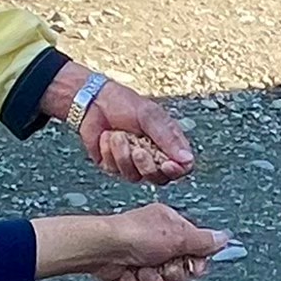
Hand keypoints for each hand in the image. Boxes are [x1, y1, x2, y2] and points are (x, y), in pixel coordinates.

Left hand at [34, 204, 229, 280]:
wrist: (102, 249)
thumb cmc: (136, 235)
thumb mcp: (178, 236)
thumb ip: (203, 241)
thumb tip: (225, 237)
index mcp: (171, 226)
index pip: (196, 250)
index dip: (195, 263)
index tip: (191, 265)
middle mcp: (158, 241)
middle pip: (180, 271)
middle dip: (172, 274)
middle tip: (164, 267)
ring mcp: (142, 257)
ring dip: (152, 280)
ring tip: (142, 270)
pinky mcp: (128, 272)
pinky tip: (128, 274)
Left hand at [42, 63, 193, 184]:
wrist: (93, 102)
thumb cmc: (124, 104)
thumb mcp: (149, 116)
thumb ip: (168, 138)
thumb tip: (187, 159)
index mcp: (168, 144)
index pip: (181, 167)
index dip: (176, 171)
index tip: (167, 164)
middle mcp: (153, 157)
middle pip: (159, 178)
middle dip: (146, 164)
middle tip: (138, 150)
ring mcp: (132, 164)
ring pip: (135, 177)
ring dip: (123, 155)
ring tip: (118, 135)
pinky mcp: (114, 166)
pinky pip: (115, 169)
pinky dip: (109, 152)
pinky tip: (106, 137)